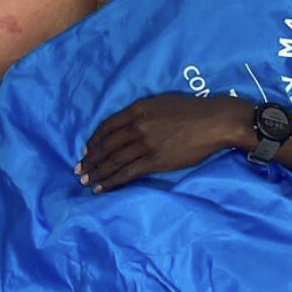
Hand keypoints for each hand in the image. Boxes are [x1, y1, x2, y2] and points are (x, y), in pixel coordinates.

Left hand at [75, 94, 249, 192]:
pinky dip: (111, 181)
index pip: (107, 126)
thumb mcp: (161, 103)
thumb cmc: (191, 110)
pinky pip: (127, 173)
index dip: (94, 140)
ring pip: (113, 161)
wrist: (213, 122)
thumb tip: (130, 125)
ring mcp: (145, 144)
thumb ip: (142, 113)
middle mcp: (136, 126)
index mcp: (137, 109)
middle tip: (78, 170)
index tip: (86, 151)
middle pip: (106, 145)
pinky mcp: (154, 161)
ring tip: (85, 181)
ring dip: (97, 173)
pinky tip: (101, 188)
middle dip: (90, 159)